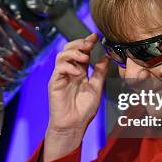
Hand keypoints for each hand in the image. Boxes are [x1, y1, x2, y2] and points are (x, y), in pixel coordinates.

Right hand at [44, 33, 109, 161]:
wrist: (74, 125)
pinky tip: (78, 72)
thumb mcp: (96, 88)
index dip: (87, 42)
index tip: (96, 36)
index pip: (82, 51)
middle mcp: (69, 71)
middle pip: (69, 48)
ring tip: (85, 57)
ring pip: (62, 55)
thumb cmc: (84, 110)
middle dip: (80, 43)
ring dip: (74, 53)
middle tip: (90, 43)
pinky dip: (69, 66)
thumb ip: (100, 73)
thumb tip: (107, 57)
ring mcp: (61, 76)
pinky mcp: (54, 83)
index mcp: (79, 71)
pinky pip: (59, 69)